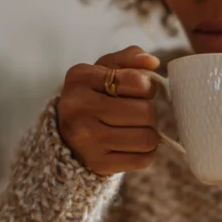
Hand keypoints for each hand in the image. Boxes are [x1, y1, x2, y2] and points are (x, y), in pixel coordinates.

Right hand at [56, 46, 161, 175]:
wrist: (68, 134)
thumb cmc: (95, 96)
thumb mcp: (105, 70)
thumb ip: (129, 59)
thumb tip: (152, 62)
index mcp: (81, 77)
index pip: (138, 82)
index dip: (147, 88)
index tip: (139, 92)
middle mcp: (78, 107)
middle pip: (145, 112)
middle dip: (149, 113)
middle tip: (137, 114)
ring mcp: (86, 139)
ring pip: (147, 138)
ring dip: (149, 134)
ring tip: (136, 129)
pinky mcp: (97, 163)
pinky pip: (143, 159)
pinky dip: (146, 153)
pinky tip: (132, 145)